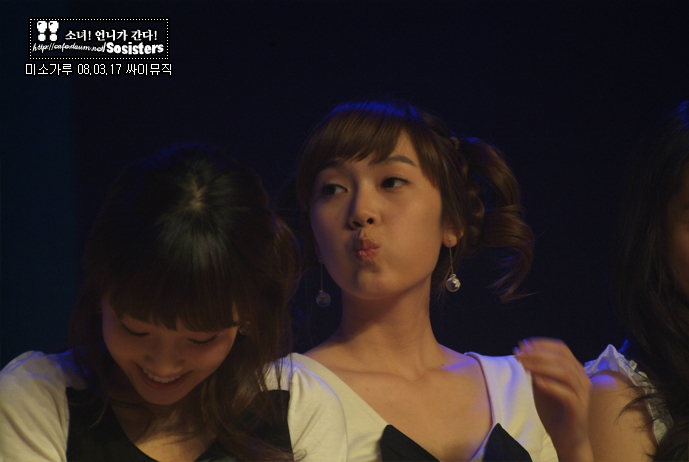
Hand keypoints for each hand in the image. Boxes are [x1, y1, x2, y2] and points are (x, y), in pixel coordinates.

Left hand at [515, 337, 592, 461]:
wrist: (566, 438)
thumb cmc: (553, 410)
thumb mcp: (542, 386)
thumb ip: (537, 371)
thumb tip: (525, 355)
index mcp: (575, 369)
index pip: (561, 348)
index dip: (541, 344)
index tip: (522, 345)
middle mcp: (582, 378)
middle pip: (562, 358)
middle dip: (538, 354)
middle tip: (519, 355)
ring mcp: (582, 394)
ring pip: (565, 373)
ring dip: (542, 366)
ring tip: (524, 366)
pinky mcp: (579, 409)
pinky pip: (567, 394)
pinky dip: (551, 386)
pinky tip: (536, 382)